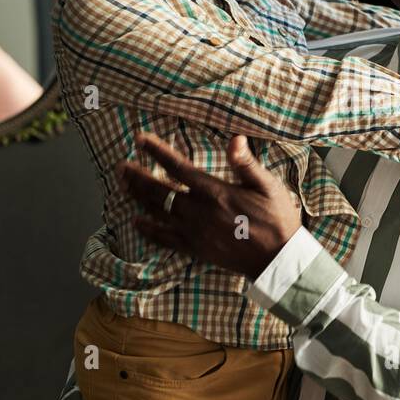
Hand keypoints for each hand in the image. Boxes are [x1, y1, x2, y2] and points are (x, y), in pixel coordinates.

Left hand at [119, 133, 300, 278]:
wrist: (278, 259)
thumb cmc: (277, 219)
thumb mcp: (269, 186)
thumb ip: (247, 163)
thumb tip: (234, 139)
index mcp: (216, 192)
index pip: (178, 168)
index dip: (157, 152)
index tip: (139, 139)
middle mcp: (199, 212)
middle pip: (159, 191)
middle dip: (138, 177)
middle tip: (121, 166)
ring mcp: (194, 232)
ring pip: (157, 212)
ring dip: (138, 198)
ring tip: (123, 185)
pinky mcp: (195, 249)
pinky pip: (164, 239)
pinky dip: (148, 229)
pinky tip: (136, 221)